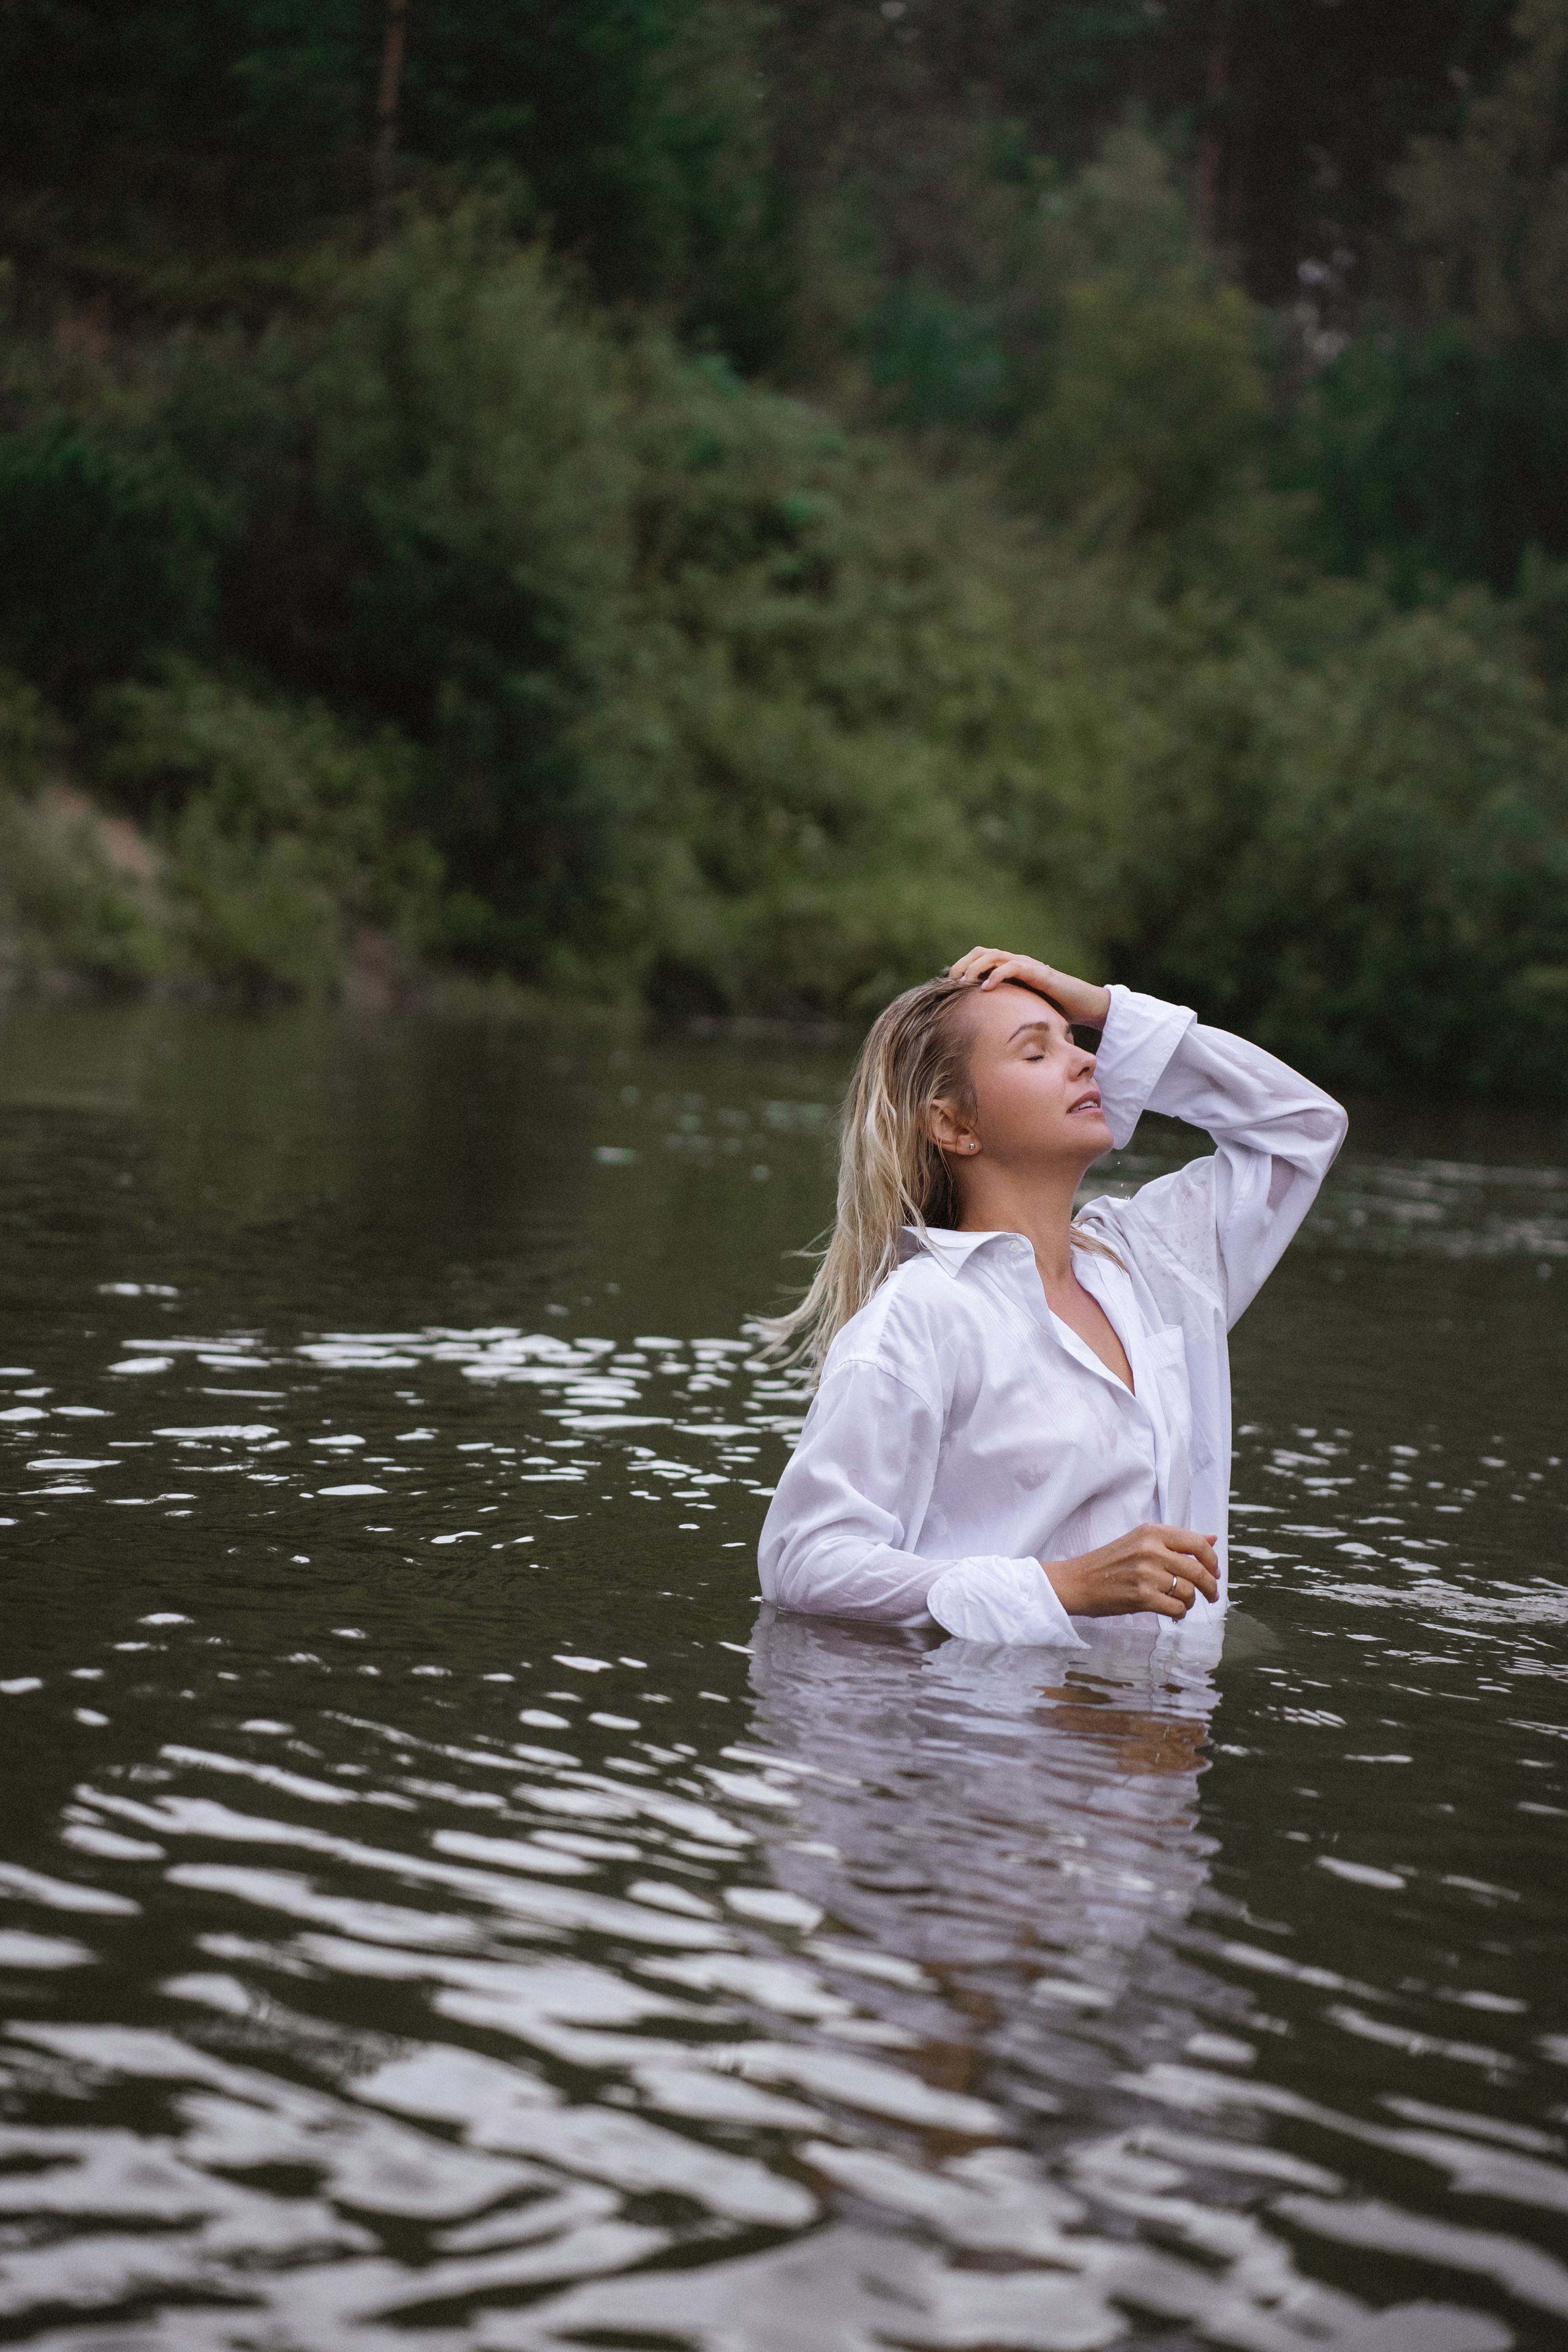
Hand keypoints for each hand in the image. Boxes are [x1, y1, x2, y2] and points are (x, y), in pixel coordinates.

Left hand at [945, 946, 1110, 1031]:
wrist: (1085, 1006)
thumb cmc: (1054, 1010)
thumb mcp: (1022, 1010)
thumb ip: (1003, 1010)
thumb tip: (978, 1028)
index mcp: (1011, 968)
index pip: (980, 957)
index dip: (962, 966)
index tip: (947, 984)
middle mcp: (1017, 962)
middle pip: (983, 951)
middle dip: (963, 963)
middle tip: (949, 982)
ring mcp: (1028, 965)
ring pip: (994, 955)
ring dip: (975, 967)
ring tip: (962, 983)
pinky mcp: (1039, 973)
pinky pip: (1013, 967)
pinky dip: (997, 975)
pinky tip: (985, 988)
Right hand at [1042, 1523, 1219, 1620]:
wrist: (1078, 1581)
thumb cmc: (1109, 1563)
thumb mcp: (1141, 1541)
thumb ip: (1177, 1541)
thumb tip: (1213, 1538)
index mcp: (1152, 1532)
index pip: (1197, 1543)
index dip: (1212, 1560)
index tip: (1215, 1572)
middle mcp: (1151, 1549)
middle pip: (1197, 1569)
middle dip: (1210, 1586)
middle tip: (1211, 1595)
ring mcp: (1146, 1573)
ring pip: (1188, 1591)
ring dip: (1190, 1602)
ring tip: (1182, 1604)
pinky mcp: (1141, 1596)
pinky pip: (1176, 1608)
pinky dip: (1179, 1614)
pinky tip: (1173, 1612)